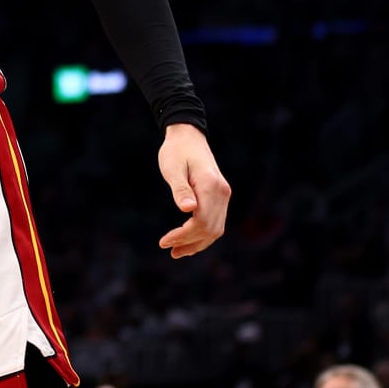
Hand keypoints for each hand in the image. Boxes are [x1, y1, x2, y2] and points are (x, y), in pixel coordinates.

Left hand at [156, 123, 229, 257]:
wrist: (188, 135)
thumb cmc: (176, 151)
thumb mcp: (172, 168)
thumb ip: (180, 189)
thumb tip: (188, 210)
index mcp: (211, 187)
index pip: (201, 222)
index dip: (184, 236)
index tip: (164, 242)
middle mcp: (222, 193)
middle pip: (211, 229)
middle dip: (190, 243)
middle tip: (169, 250)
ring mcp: (224, 195)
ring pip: (216, 229)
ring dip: (198, 243)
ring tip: (177, 252)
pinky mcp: (220, 195)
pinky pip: (216, 221)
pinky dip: (204, 234)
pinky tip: (189, 241)